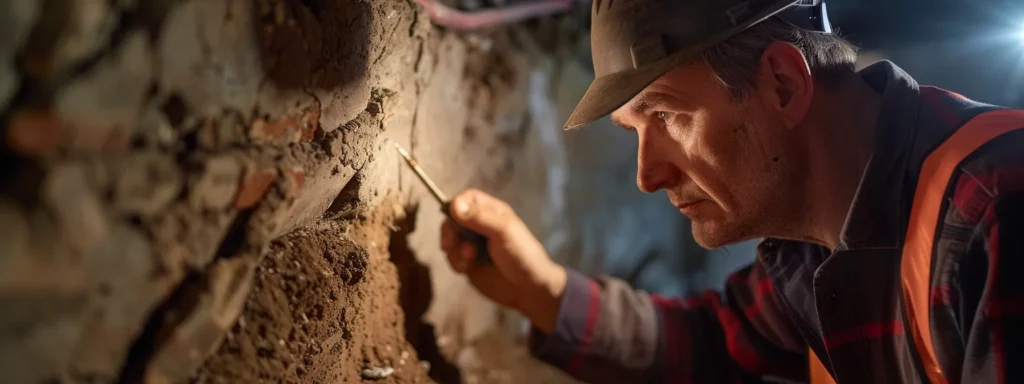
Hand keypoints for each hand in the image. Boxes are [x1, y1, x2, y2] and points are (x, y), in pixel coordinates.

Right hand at [441, 189, 566, 332]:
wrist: (529, 289)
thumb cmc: (522, 254)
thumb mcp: (503, 231)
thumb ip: (479, 218)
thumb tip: (454, 205)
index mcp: (491, 213)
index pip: (467, 199)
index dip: (457, 205)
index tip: (453, 216)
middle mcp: (480, 226)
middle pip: (452, 219)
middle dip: (450, 232)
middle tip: (450, 244)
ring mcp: (473, 245)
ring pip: (450, 240)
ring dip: (454, 251)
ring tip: (469, 260)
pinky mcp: (469, 263)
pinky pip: (452, 258)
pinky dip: (456, 263)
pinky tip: (468, 269)